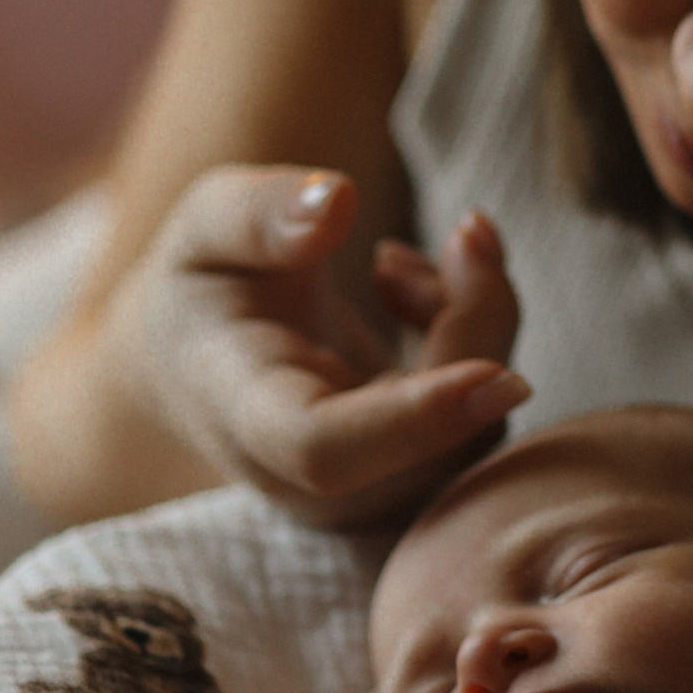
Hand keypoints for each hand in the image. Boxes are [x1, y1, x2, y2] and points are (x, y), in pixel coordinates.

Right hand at [115, 172, 528, 528]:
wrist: (198, 359)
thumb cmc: (202, 286)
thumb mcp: (202, 226)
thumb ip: (258, 212)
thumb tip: (337, 201)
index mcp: (242, 413)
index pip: (324, 446)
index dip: (412, 419)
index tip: (494, 376)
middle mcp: (305, 476)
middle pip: (433, 443)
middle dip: (479, 325)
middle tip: (469, 227)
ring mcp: (361, 492)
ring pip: (475, 432)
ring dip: (475, 320)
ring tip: (400, 258)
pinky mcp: (406, 477)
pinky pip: (480, 423)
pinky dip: (476, 338)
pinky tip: (416, 289)